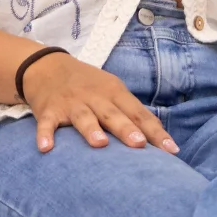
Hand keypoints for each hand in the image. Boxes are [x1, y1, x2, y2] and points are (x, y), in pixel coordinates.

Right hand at [21, 54, 178, 153]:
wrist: (47, 66)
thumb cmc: (88, 86)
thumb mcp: (112, 92)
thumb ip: (132, 113)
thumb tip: (163, 140)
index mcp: (114, 92)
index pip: (138, 113)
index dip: (155, 132)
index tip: (171, 150)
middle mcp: (94, 97)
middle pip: (112, 114)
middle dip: (126, 129)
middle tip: (139, 144)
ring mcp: (71, 103)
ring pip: (83, 117)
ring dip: (91, 130)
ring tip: (100, 144)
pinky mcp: (49, 110)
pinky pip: (47, 123)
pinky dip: (45, 134)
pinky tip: (46, 147)